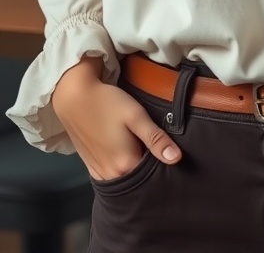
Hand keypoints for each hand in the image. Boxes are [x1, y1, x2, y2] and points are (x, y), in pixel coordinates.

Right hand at [52, 57, 181, 180]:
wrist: (74, 97)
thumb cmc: (108, 103)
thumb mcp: (136, 116)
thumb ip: (155, 139)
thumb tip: (176, 158)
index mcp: (125, 165)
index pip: (152, 176)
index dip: (163, 165)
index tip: (171, 154)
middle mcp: (111, 176)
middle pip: (137, 179)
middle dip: (149, 170)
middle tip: (157, 151)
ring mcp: (98, 172)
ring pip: (123, 179)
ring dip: (134, 170)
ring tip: (142, 152)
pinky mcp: (90, 166)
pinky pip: (110, 176)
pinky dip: (119, 170)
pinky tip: (124, 156)